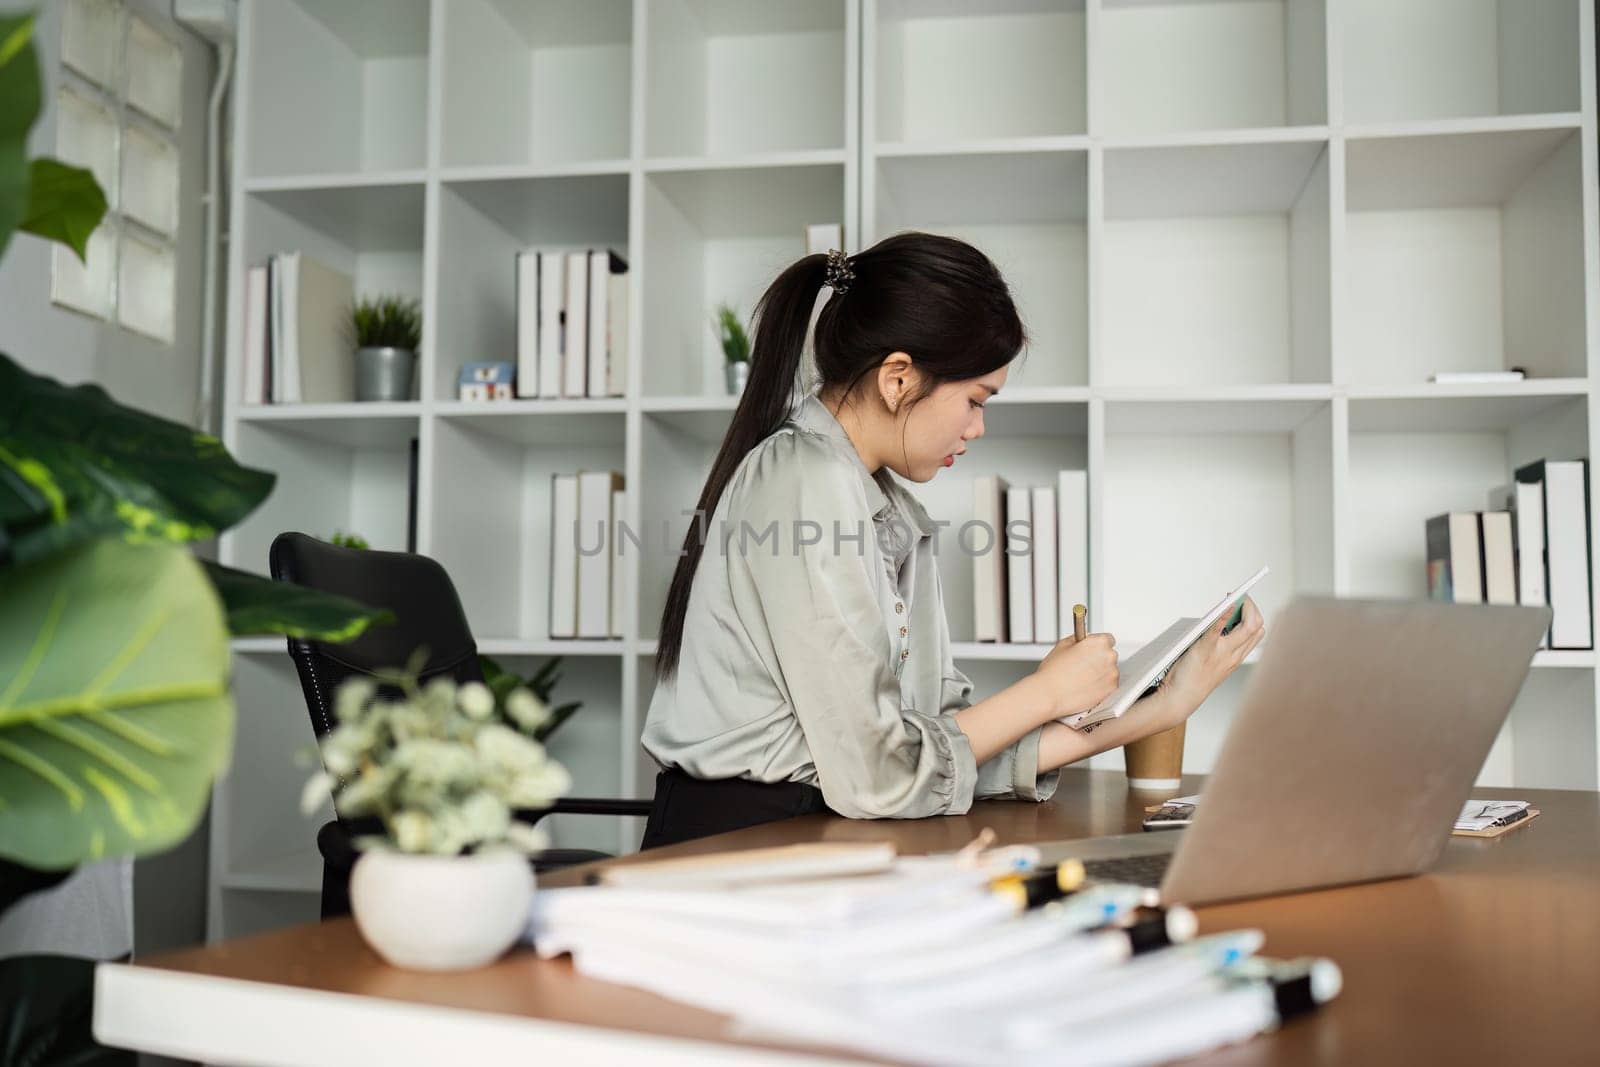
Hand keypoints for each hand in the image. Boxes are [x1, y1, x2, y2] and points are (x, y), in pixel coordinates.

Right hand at [1034, 632, 1118, 718]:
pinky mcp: (1111, 690)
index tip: (1090, 651)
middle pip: (1109, 655)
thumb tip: (1084, 639)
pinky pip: (1109, 685)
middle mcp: (1109, 657)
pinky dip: (1100, 686)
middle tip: (1082, 665)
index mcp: (1099, 642)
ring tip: (1082, 678)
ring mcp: (1112, 674)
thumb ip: (1079, 639)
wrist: (1049, 694)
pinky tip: (1085, 686)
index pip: (1107, 639)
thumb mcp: (1062, 645)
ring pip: (1109, 671)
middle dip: (1098, 659)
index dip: (1096, 645)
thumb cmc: (1053, 671)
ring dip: (1100, 673)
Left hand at [1152, 596, 1265, 725]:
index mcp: (1236, 658)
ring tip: (1233, 597)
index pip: (1258, 633)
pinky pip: (1219, 629)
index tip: (1247, 604)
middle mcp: (1234, 655)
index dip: (1255, 615)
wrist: (1179, 698)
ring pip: (1249, 627)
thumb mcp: (1213, 662)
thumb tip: (1220, 619)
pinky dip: (1224, 614)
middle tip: (1241, 597)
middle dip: (1253, 607)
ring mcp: (1222, 654)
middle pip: (1257, 627)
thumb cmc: (1191, 679)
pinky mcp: (1206, 650)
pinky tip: (1225, 604)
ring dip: (1244, 607)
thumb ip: (1220, 644)